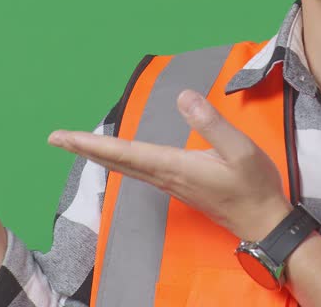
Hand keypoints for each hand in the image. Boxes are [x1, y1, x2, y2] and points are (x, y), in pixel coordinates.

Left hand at [48, 89, 291, 242]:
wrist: (264, 223)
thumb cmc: (254, 187)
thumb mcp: (240, 150)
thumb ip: (211, 123)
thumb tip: (184, 97)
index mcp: (175, 166)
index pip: (124, 152)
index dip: (92, 143)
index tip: (63, 137)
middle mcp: (166, 176)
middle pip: (117, 161)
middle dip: (85, 148)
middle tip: (55, 138)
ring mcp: (170, 183)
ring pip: (126, 167)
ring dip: (100, 154)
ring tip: (78, 143)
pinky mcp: (178, 185)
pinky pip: (139, 170)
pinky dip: (120, 159)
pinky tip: (117, 156)